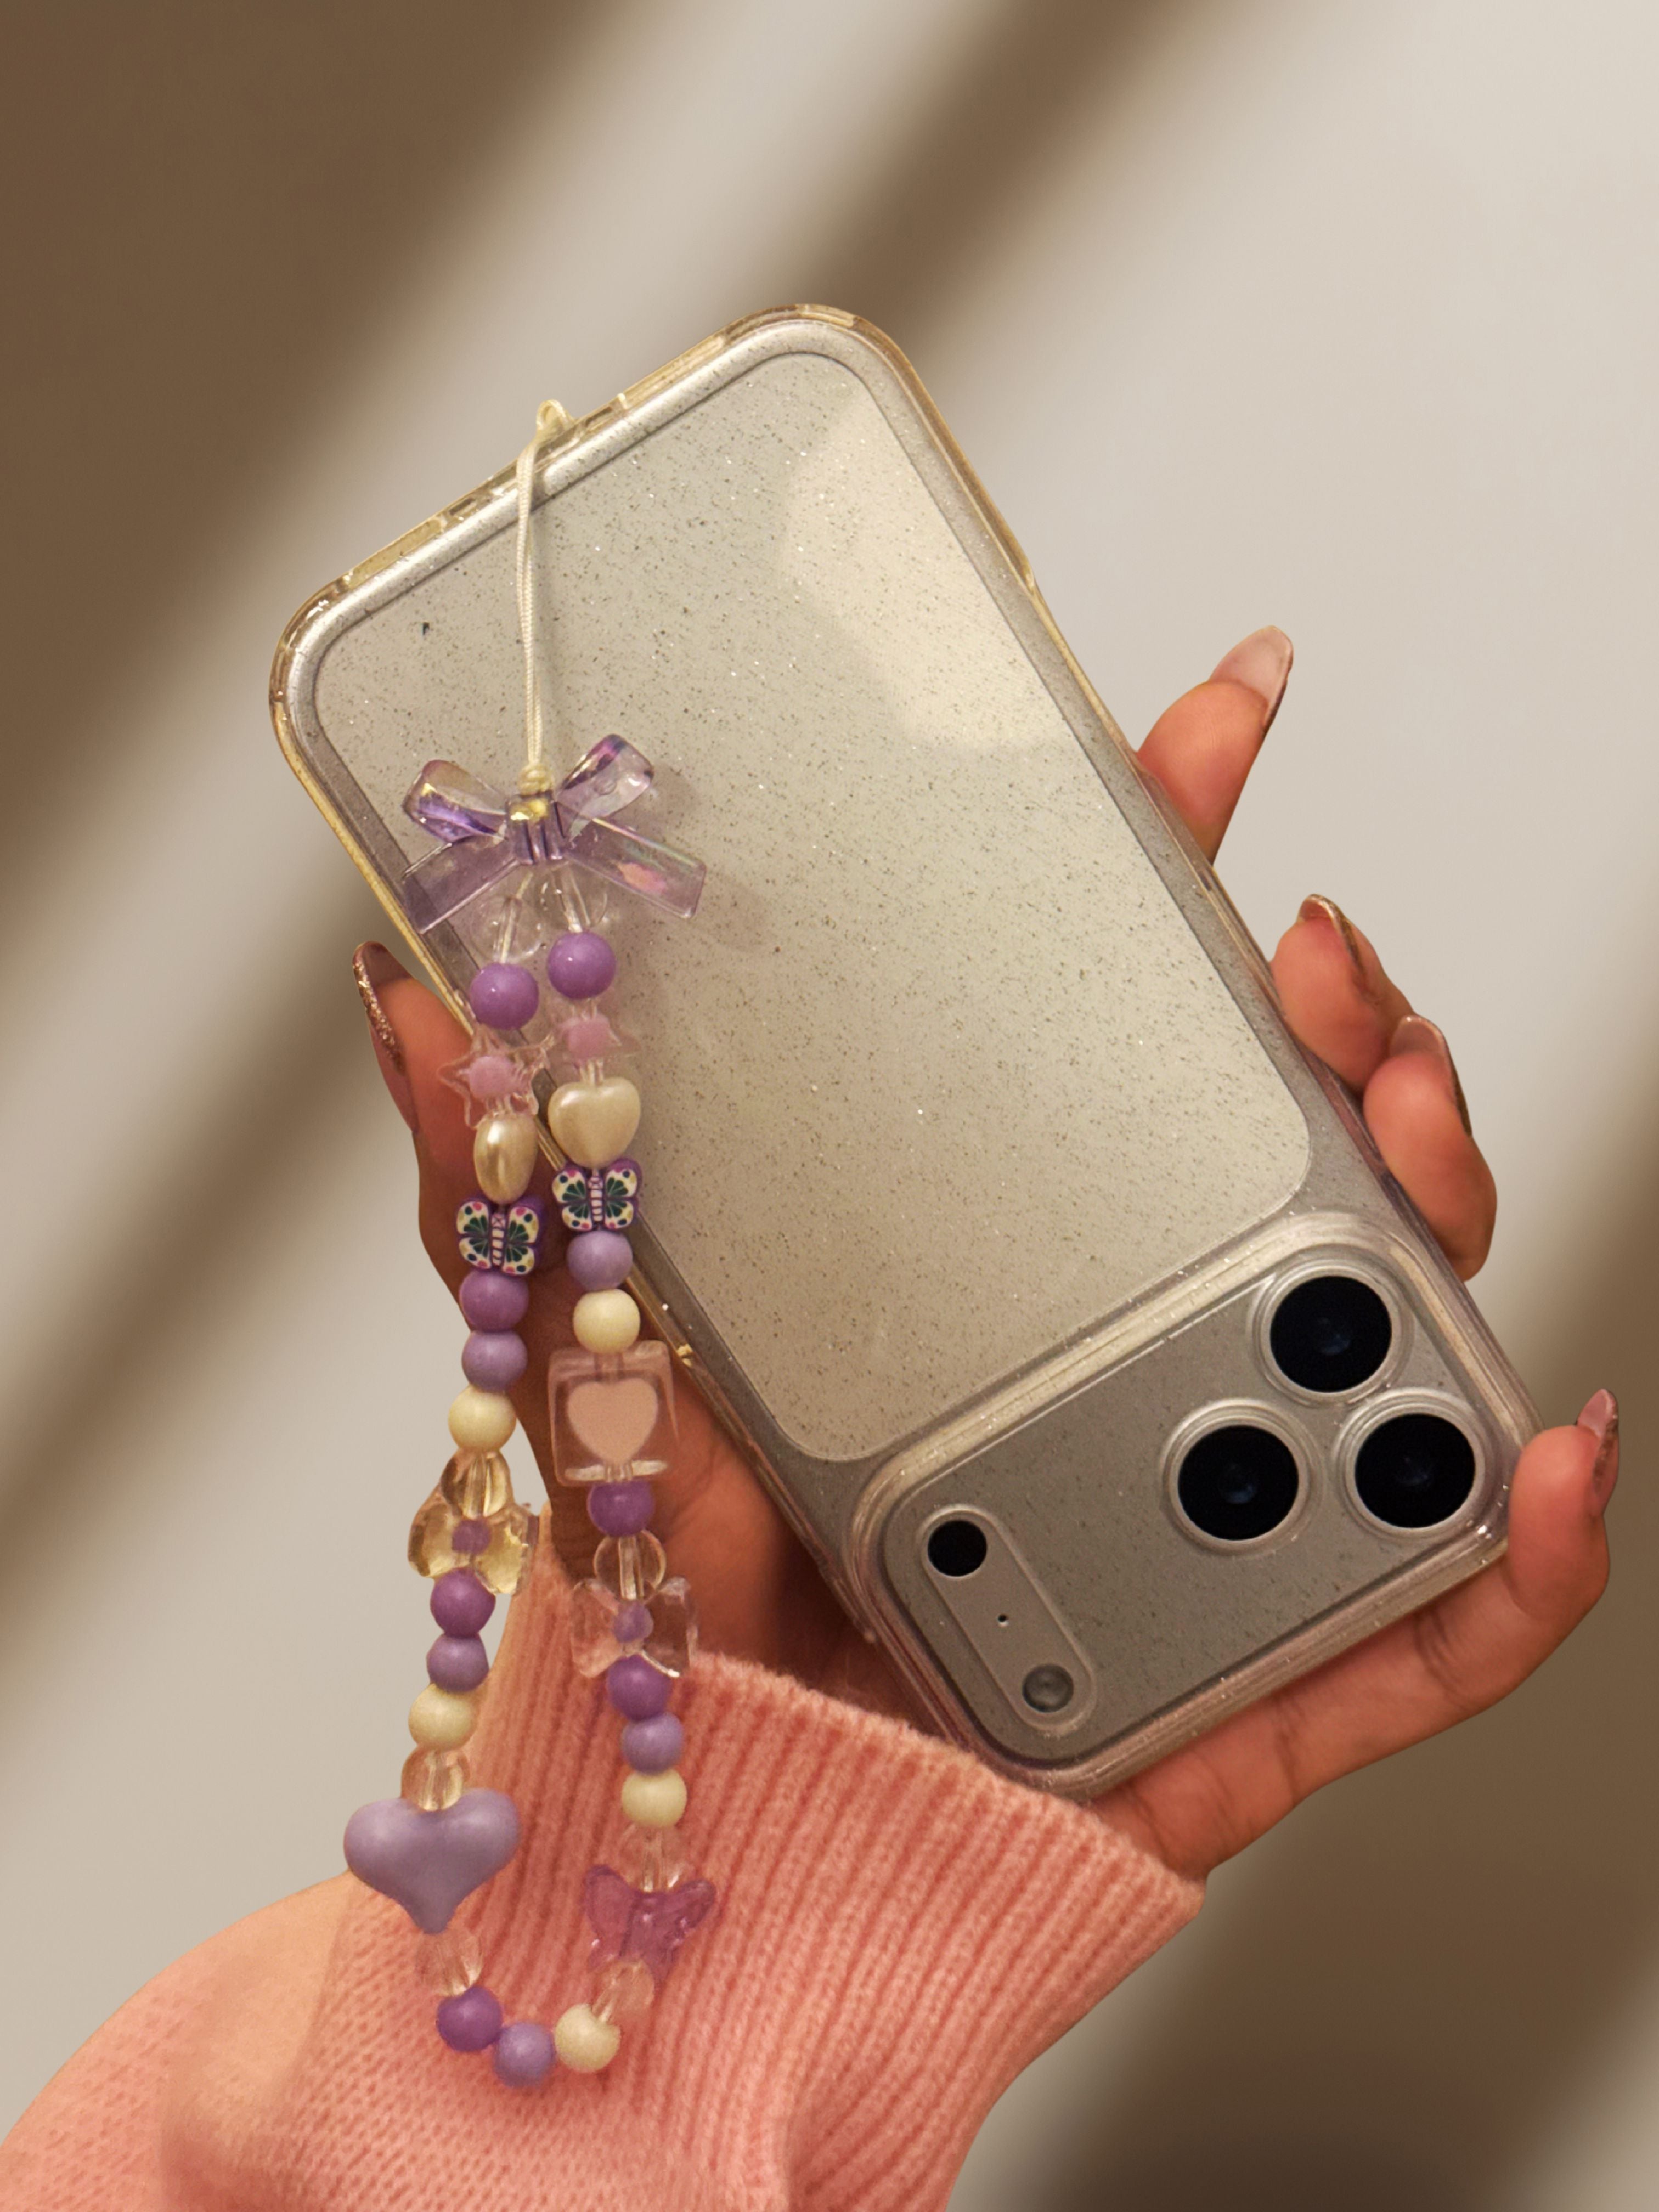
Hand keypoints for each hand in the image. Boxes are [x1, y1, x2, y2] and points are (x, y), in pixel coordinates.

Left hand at [357, 625, 1613, 1881]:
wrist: (711, 1839)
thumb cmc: (669, 1602)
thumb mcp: (578, 1365)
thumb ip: (503, 1185)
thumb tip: (409, 993)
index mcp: (990, 1262)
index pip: (1107, 1032)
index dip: (1172, 866)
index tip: (1212, 718)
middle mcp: (1118, 1353)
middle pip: (1289, 1159)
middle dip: (1343, 1029)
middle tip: (1309, 963)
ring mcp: (1204, 1499)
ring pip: (1381, 1340)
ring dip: (1438, 1219)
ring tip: (1404, 1142)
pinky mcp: (1248, 1676)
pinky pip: (1419, 1624)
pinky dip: (1514, 1555)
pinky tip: (1540, 1456)